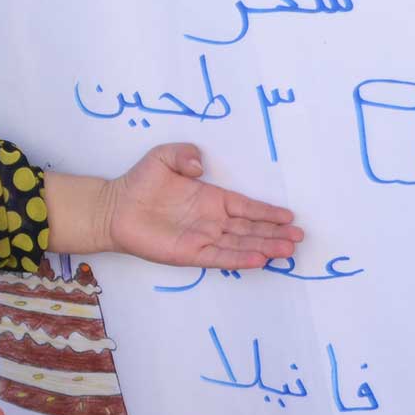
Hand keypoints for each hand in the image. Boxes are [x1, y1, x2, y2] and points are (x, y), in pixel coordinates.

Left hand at [101, 144, 303, 269]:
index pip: (245, 206)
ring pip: (241, 244)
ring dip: (265, 247)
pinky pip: (220, 257)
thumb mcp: (163, 156)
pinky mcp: (190, 253)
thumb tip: (201, 166)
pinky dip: (239, 258)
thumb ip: (184, 155)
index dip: (267, 212)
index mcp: (210, 198)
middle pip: (250, 228)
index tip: (290, 216)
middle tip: (299, 237)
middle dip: (275, 233)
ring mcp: (202, 237)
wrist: (115, 208)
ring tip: (288, 251)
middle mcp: (211, 220)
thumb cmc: (140, 182)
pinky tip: (259, 259)